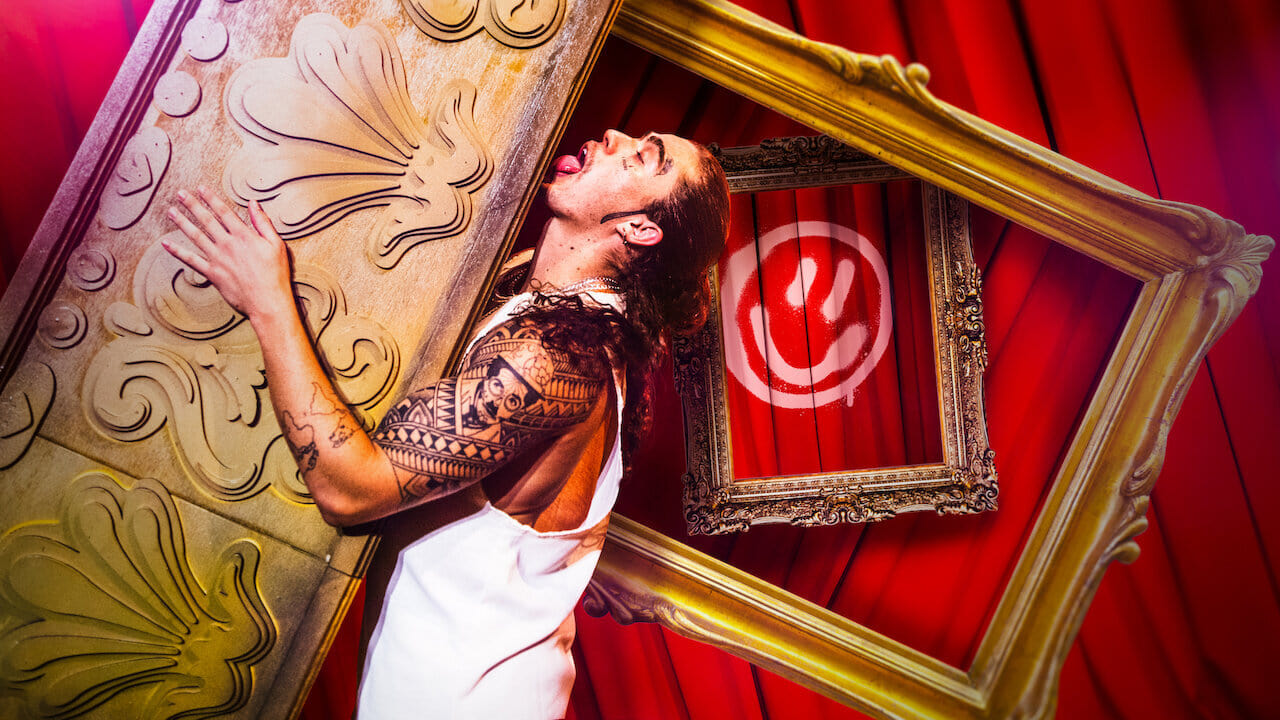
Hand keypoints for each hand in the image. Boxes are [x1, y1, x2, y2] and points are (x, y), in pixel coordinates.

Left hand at [164, 187, 293, 323]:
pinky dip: (178, 252)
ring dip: (182, 223)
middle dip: (192, 205)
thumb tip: (254, 204)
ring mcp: (217, 259)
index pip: (224, 212)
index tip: (201, 188)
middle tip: (180, 194)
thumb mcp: (276, 245)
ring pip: (195, 236)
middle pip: (206, 220)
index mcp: (244, 235)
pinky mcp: (212, 273)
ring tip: (172, 212)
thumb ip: (263, 223)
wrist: (267, 302)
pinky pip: (191, 260)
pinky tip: (166, 244)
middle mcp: (227, 244)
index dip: (211, 198)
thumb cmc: (275, 274)